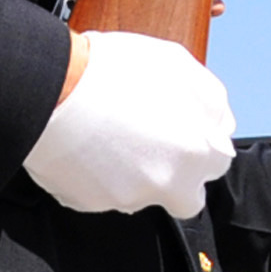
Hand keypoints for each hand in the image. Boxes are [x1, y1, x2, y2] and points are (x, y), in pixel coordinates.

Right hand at [24, 31, 234, 218]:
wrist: (51, 85)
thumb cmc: (114, 70)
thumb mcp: (181, 68)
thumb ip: (211, 103)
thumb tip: (218, 124)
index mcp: (199, 151)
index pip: (214, 166)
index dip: (198, 149)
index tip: (182, 137)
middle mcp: (168, 183)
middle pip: (182, 194)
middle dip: (171, 174)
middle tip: (148, 144)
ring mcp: (128, 197)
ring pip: (139, 194)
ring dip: (131, 173)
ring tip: (109, 135)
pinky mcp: (89, 203)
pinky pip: (99, 193)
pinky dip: (95, 175)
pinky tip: (86, 146)